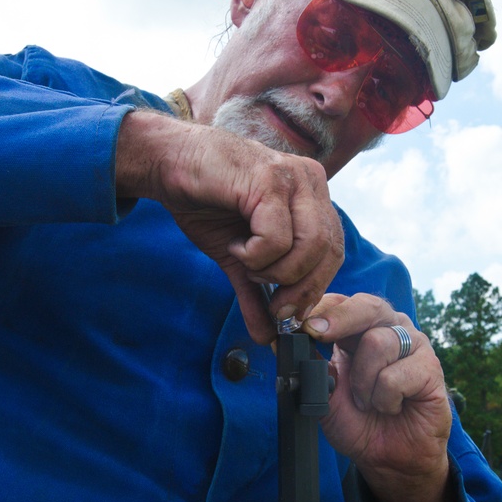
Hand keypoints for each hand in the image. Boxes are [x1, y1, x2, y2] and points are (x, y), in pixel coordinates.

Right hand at [115, 111, 343, 342]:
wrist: (167, 162)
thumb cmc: (204, 201)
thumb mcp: (237, 257)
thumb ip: (256, 294)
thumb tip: (268, 339)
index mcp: (312, 196)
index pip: (334, 251)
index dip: (313, 288)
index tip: (284, 309)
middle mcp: (310, 182)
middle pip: (329, 252)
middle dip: (299, 288)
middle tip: (270, 300)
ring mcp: (292, 177)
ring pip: (310, 246)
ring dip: (275, 270)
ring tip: (246, 262)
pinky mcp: (269, 179)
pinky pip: (277, 237)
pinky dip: (256, 254)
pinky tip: (236, 244)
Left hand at [303, 293, 456, 501]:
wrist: (389, 458)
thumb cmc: (358, 422)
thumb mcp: (324, 395)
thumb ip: (310, 368)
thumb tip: (284, 343)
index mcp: (360, 328)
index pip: (342, 302)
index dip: (319, 308)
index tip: (296, 322)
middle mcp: (389, 328)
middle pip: (368, 305)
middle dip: (338, 319)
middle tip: (317, 332)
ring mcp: (414, 345)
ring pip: (377, 342)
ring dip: (362, 382)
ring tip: (367, 401)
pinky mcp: (431, 368)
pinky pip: (395, 376)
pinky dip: (384, 399)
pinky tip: (391, 407)